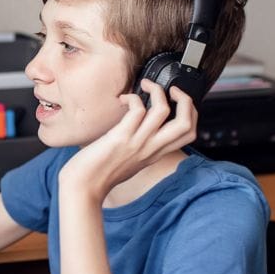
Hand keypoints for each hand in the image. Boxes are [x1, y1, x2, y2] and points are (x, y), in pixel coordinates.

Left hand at [59, 79, 198, 200]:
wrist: (83, 187)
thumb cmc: (99, 174)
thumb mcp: (130, 163)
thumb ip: (140, 149)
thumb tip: (137, 130)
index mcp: (155, 154)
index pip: (190, 134)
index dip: (192, 114)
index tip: (179, 102)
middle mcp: (151, 148)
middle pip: (187, 123)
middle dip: (186, 100)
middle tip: (171, 90)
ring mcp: (138, 142)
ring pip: (163, 110)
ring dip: (156, 90)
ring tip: (145, 85)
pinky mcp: (121, 137)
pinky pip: (137, 109)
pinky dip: (132, 98)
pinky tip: (122, 99)